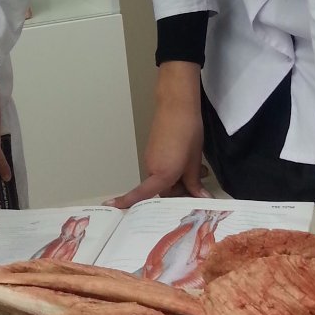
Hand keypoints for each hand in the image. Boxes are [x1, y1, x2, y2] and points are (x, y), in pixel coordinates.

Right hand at [111, 62, 210, 207]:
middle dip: (179, 192)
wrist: (177, 106)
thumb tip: (201, 198)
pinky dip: (175, 170)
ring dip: (179, 180)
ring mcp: (151, 158)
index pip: (144, 194)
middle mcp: (152, 168)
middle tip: (199, 188)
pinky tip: (190, 162)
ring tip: (199, 171)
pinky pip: (162, 168)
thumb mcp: (194, 160)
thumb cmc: (188, 133)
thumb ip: (194, 182)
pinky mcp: (154, 151)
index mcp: (163, 173)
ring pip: (163, 179)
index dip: (128, 201)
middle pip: (161, 190)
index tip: (112, 208)